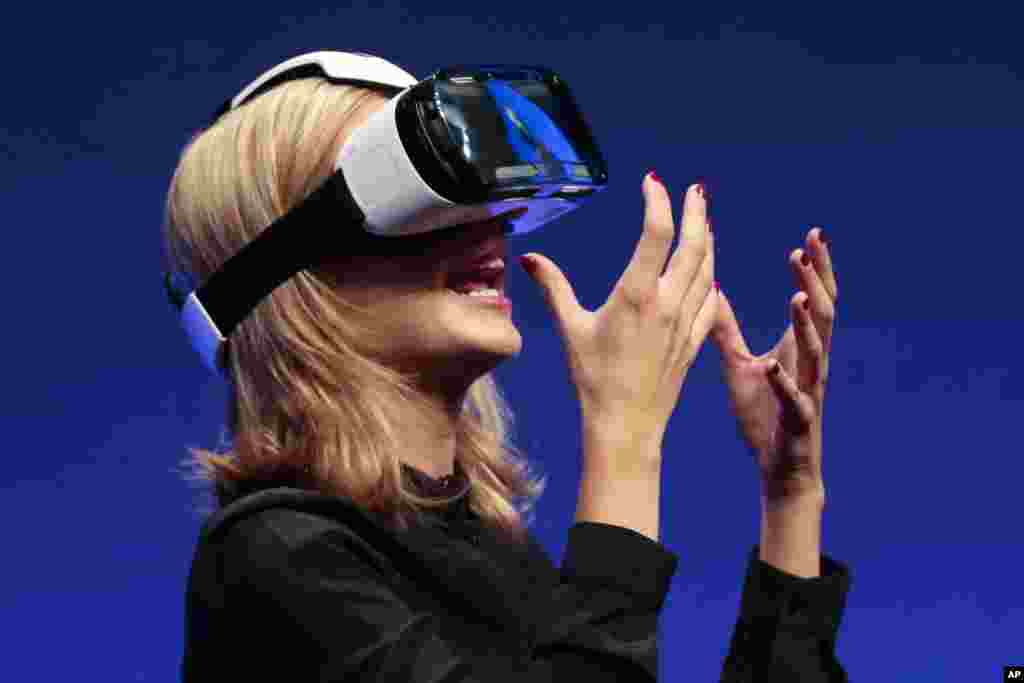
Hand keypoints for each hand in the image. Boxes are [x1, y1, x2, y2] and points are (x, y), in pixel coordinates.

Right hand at [521, 174, 716, 458]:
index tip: (652, 182)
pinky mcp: (694, 341)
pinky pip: (712, 301)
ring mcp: (686, 322)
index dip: (658, 201)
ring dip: (708, 241)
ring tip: (705, 221)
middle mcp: (668, 303)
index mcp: (636, 295)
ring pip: (708, 270)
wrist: (626, 424)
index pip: (656, 233)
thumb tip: (529, 258)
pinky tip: (710, 274)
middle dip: (697, 212)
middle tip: (695, 190)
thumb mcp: (570, 329)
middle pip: (694, 245)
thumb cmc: (594, 378)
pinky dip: (712, 279)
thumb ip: (554, 288)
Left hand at [710, 227, 837, 499]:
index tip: (811, 237)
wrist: (782, 468)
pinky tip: (772, 365)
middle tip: (808, 248)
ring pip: (815, 352)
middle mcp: (811, 365)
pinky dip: (783, 382)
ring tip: (795, 298)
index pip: (814, 300)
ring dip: (805, 325)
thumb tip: (710, 291)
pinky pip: (794, 399)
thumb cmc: (764, 414)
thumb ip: (726, 329)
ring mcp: (807, 392)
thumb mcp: (739, 364)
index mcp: (799, 349)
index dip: (815, 270)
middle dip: (817, 281)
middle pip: (823, 315)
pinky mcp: (796, 420)